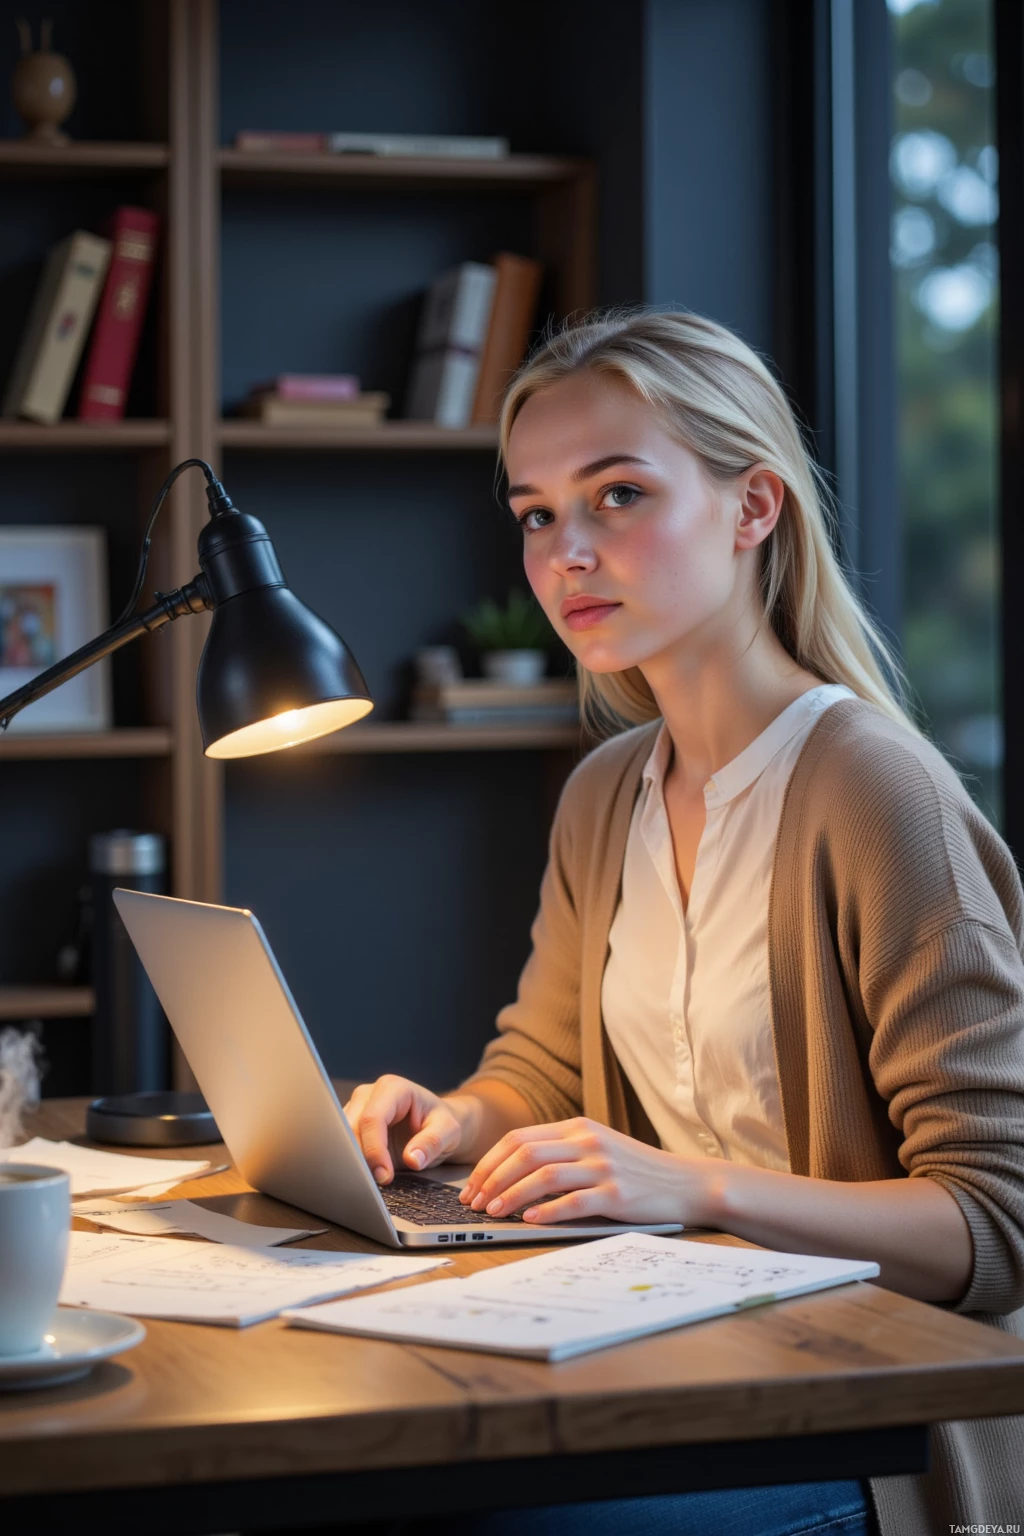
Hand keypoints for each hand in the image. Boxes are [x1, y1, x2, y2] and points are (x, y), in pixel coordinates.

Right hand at [343, 1075, 471, 1184]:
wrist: (436, 1124)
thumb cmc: (441, 1123)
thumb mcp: (449, 1131)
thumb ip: (432, 1143)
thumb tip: (413, 1159)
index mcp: (393, 1088)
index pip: (372, 1118)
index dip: (374, 1149)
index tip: (383, 1176)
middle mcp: (369, 1094)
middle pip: (350, 1127)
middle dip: (358, 1158)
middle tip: (371, 1184)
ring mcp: (357, 1108)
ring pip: (340, 1137)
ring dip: (351, 1161)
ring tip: (366, 1183)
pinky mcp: (351, 1125)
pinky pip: (342, 1145)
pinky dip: (349, 1162)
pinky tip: (361, 1176)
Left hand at [459, 1116, 715, 1225]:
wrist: (686, 1182)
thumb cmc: (637, 1171)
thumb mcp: (598, 1148)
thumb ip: (562, 1152)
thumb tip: (511, 1174)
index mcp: (578, 1127)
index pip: (519, 1138)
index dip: (490, 1162)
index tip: (472, 1185)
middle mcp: (588, 1141)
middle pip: (525, 1153)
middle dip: (492, 1179)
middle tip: (474, 1202)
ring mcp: (603, 1166)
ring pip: (543, 1175)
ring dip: (511, 1194)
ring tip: (493, 1212)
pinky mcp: (617, 1193)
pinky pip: (572, 1201)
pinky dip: (546, 1211)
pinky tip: (529, 1219)